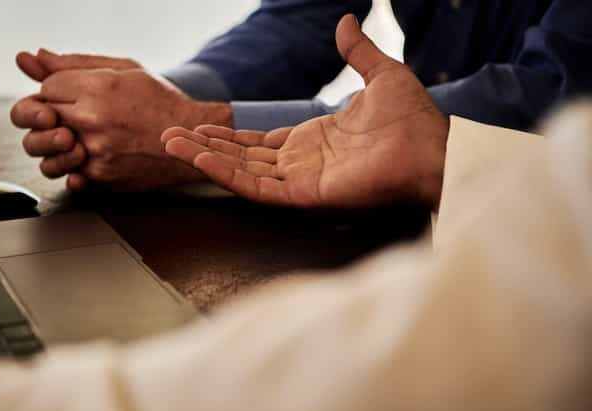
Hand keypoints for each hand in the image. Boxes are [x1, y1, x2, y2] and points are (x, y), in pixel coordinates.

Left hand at [11, 50, 232, 190]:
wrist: (192, 139)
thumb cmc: (162, 103)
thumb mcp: (124, 70)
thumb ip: (75, 63)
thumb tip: (32, 60)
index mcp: (98, 87)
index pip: (46, 87)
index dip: (57, 91)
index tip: (73, 96)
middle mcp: (93, 119)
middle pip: (39, 117)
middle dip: (52, 116)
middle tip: (72, 117)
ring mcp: (96, 151)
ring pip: (44, 150)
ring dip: (54, 145)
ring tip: (76, 139)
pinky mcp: (102, 177)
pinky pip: (67, 173)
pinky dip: (75, 166)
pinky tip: (91, 156)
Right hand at [162, 15, 447, 208]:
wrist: (433, 144)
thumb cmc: (413, 118)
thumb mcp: (382, 74)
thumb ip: (358, 51)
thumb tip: (346, 21)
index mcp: (315, 139)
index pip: (261, 140)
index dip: (230, 133)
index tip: (200, 124)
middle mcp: (303, 162)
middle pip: (243, 156)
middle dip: (207, 146)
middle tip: (170, 136)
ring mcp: (302, 180)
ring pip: (243, 171)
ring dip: (206, 158)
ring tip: (171, 144)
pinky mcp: (306, 195)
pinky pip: (258, 187)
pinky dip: (228, 174)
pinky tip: (201, 159)